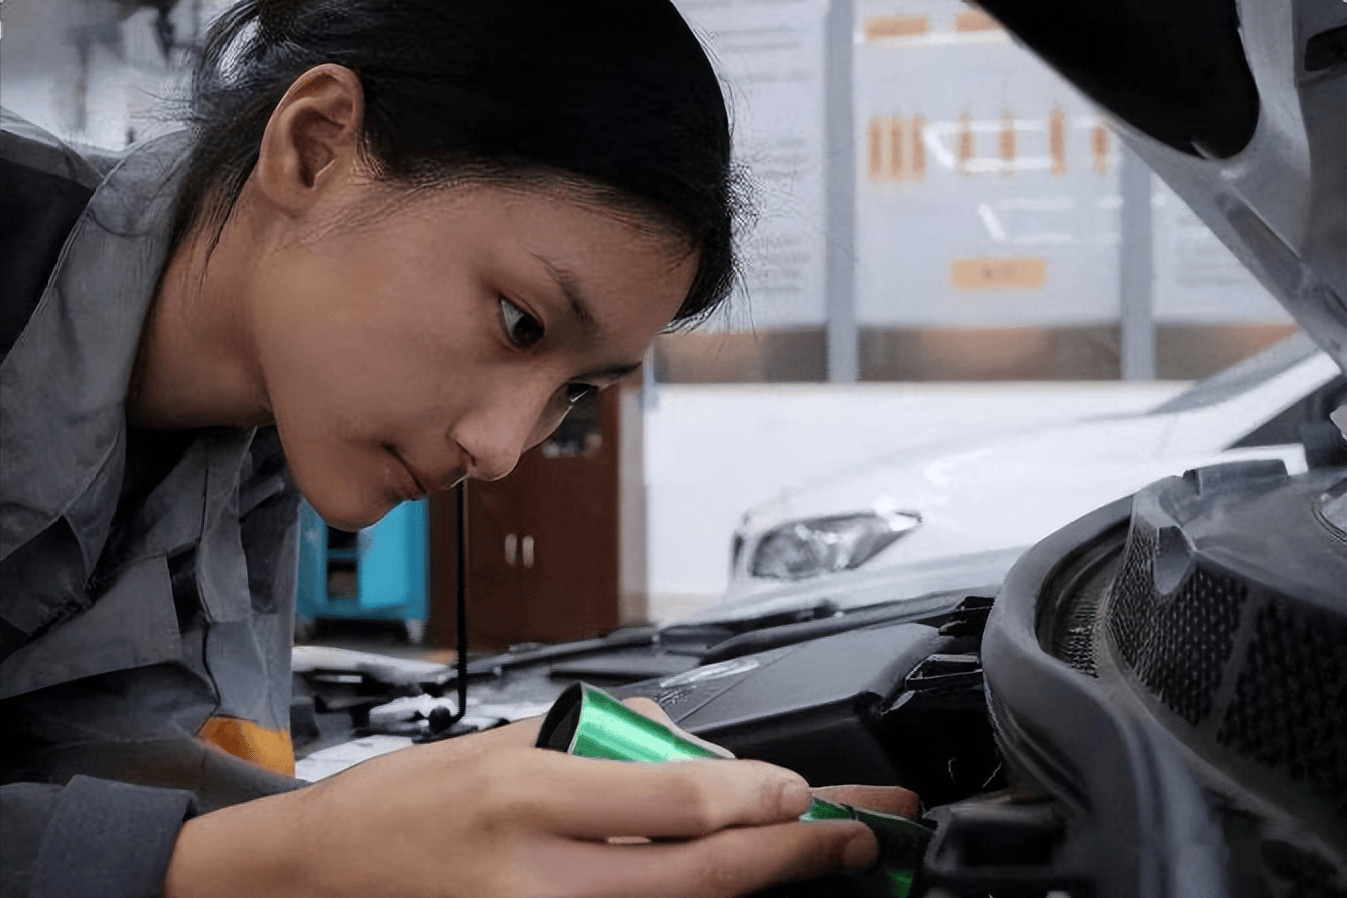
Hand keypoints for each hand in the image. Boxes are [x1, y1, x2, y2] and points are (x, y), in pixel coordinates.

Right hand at [163, 710, 908, 896]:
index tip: (804, 789)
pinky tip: (732, 885)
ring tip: (814, 861)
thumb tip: (698, 757)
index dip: (756, 799)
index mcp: (527, 793)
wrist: (329, 872)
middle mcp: (538, 871)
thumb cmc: (411, 800)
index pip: (671, 800)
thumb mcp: (507, 738)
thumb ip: (605, 744)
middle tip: (857, 837)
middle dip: (795, 857)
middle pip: (699, 876)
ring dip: (760, 890)